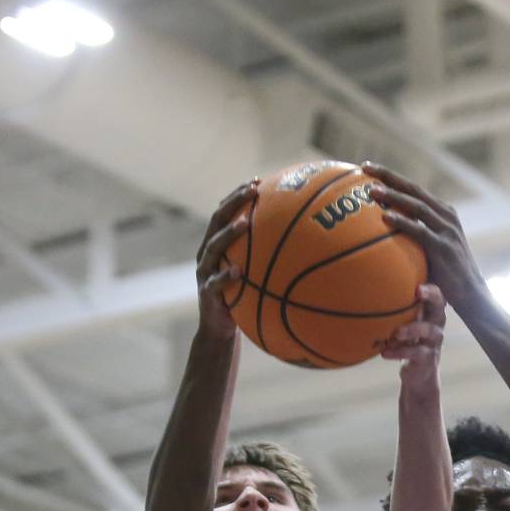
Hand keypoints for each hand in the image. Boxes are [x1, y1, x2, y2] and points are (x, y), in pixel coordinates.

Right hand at [195, 179, 256, 338]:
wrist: (219, 330)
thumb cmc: (243, 299)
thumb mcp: (255, 275)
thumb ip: (268, 259)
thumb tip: (305, 246)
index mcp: (217, 245)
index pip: (225, 212)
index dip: (238, 195)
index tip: (258, 181)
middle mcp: (207, 254)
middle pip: (217, 220)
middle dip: (234, 202)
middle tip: (253, 190)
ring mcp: (204, 273)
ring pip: (213, 248)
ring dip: (229, 234)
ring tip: (244, 224)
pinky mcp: (207, 294)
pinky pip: (216, 283)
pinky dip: (226, 276)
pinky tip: (239, 271)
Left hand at [363, 162, 491, 314]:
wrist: (471, 296)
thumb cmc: (446, 278)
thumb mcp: (429, 253)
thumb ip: (411, 240)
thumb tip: (377, 237)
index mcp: (442, 213)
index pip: (414, 189)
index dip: (392, 177)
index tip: (368, 168)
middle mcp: (446, 216)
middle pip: (414, 190)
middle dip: (389, 176)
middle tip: (365, 168)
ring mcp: (447, 230)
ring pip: (417, 206)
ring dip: (394, 196)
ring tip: (371, 190)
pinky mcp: (445, 247)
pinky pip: (420, 231)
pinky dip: (403, 222)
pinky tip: (385, 217)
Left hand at [380, 283, 446, 389]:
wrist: (418, 373)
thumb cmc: (407, 342)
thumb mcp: (403, 325)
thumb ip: (395, 312)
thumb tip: (364, 295)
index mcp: (430, 312)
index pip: (435, 295)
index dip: (429, 288)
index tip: (417, 285)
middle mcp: (436, 324)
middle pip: (440, 306)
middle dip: (430, 296)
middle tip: (417, 292)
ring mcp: (434, 342)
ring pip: (429, 330)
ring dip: (412, 329)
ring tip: (396, 333)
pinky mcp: (428, 358)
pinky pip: (416, 353)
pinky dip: (399, 352)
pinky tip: (384, 353)